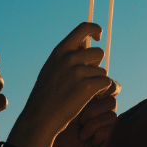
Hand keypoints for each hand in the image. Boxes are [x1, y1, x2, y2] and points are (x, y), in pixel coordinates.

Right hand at [19, 23, 112, 139]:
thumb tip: (88, 44)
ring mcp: (78, 72)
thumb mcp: (51, 69)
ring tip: (80, 92)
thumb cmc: (46, 95)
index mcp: (60, 51)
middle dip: (96, 65)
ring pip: (102, 71)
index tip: (98, 37)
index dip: (96, 29)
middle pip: (99, 52)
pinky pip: (106, 82)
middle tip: (86, 79)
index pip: (84, 27)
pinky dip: (101, 91)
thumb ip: (67, 56)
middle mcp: (69, 58)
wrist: (40, 118)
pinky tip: (87, 97)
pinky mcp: (87, 86)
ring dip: (96, 81)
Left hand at [44, 85, 119, 146]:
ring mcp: (106, 130)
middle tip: (80, 120)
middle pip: (110, 99)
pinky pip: (113, 128)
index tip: (86, 97)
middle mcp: (98, 116)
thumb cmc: (54, 140)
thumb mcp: (65, 112)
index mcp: (88, 105)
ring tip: (82, 134)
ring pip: (112, 114)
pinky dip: (100, 133)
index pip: (102, 89)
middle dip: (94, 108)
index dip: (98, 90)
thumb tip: (90, 75)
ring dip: (95, 122)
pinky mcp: (110, 142)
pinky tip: (89, 141)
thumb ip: (77, 95)